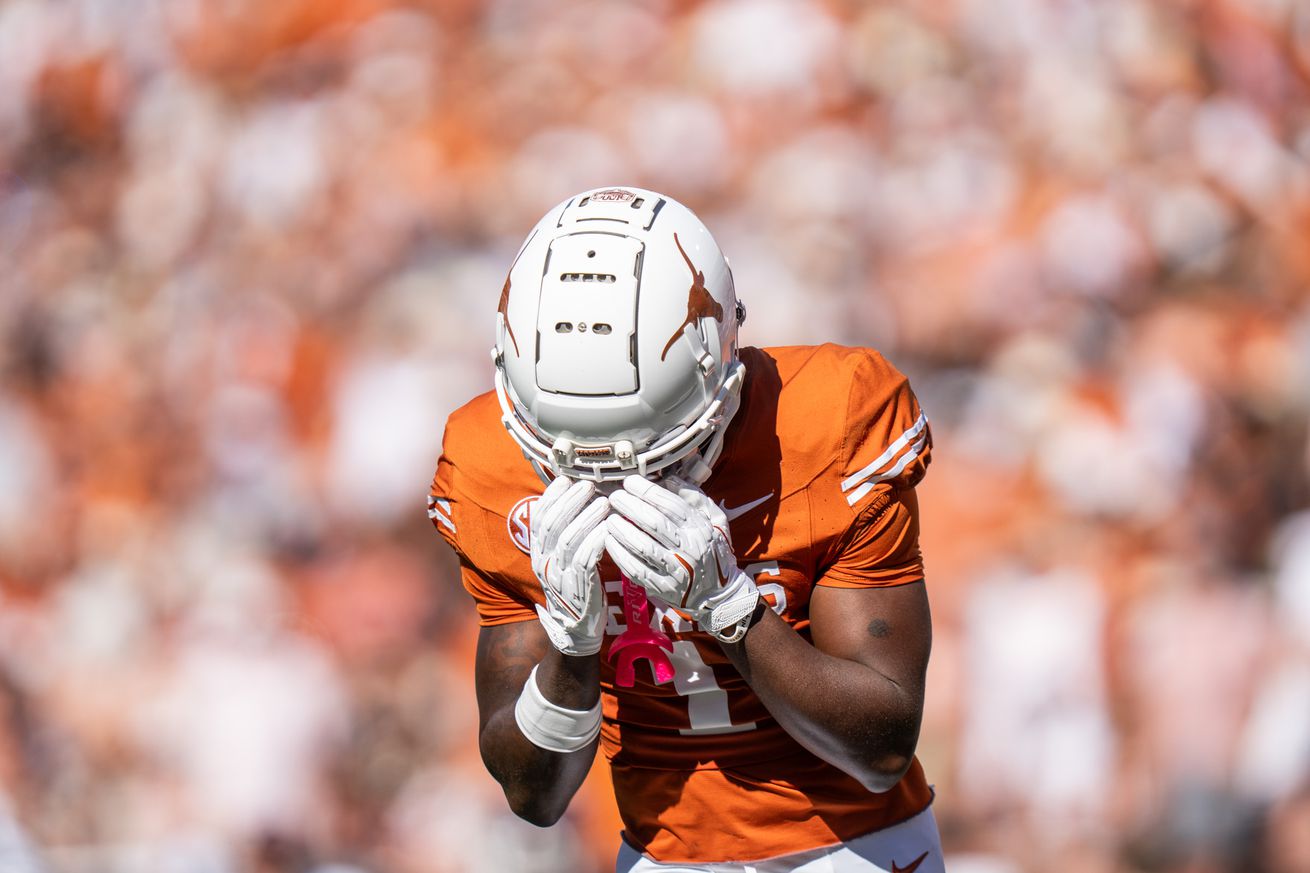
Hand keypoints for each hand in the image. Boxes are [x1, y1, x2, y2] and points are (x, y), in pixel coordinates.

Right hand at [531, 476, 609, 655]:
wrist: (576, 629)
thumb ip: (566, 533)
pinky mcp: (578, 589)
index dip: (551, 496)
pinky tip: (608, 529)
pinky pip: (584, 560)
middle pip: (552, 525)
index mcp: (539, 552)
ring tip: (604, 503)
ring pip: (568, 540)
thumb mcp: (563, 559)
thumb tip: (575, 497)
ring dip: (587, 518)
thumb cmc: (577, 585)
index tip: (566, 478)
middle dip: (570, 501)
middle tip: (588, 486)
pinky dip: (596, 541)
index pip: (538, 518)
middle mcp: (544, 562)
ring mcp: (559, 576)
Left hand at [604, 474, 760, 642]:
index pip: (671, 505)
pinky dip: (620, 554)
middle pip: (654, 523)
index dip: (647, 491)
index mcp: (701, 529)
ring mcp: (676, 571)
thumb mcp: (715, 521)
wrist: (719, 594)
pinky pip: (636, 570)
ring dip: (622, 530)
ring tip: (609, 518)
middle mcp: (690, 549)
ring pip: (643, 547)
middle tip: (614, 497)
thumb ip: (695, 498)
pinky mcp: (663, 587)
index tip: (630, 482)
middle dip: (630, 506)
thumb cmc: (713, 551)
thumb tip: (669, 478)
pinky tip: (609, 541)